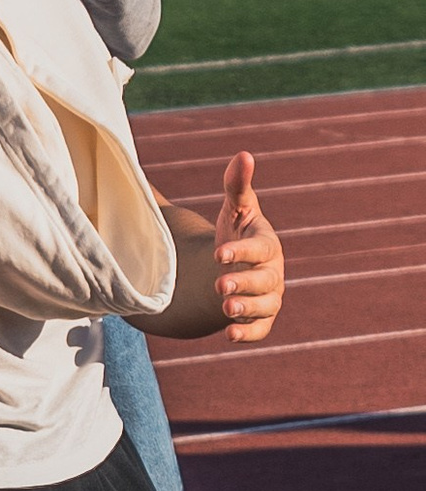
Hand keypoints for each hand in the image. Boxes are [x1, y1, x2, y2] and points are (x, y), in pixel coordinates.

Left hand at [213, 149, 282, 342]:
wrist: (234, 265)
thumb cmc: (236, 232)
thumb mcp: (234, 209)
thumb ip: (236, 185)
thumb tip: (243, 155)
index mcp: (266, 244)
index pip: (259, 249)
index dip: (241, 252)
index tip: (218, 254)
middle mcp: (272, 272)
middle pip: (265, 281)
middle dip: (245, 284)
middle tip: (221, 286)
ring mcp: (268, 297)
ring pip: (265, 307)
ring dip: (246, 310)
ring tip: (225, 308)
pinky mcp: (261, 318)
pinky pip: (261, 330)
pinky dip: (248, 334)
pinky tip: (229, 336)